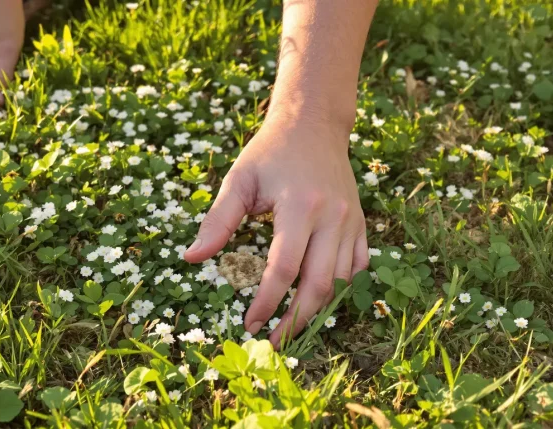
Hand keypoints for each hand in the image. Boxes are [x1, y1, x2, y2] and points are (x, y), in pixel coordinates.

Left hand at [184, 115, 367, 345]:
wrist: (313, 124)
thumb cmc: (269, 152)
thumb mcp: (238, 180)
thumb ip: (217, 220)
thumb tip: (191, 258)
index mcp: (300, 206)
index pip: (283, 269)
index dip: (266, 302)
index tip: (249, 325)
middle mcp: (333, 217)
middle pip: (319, 285)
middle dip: (296, 321)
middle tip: (273, 342)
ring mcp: (352, 221)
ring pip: (341, 281)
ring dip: (317, 309)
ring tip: (291, 326)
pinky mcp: (361, 223)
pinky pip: (357, 267)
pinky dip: (342, 288)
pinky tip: (318, 299)